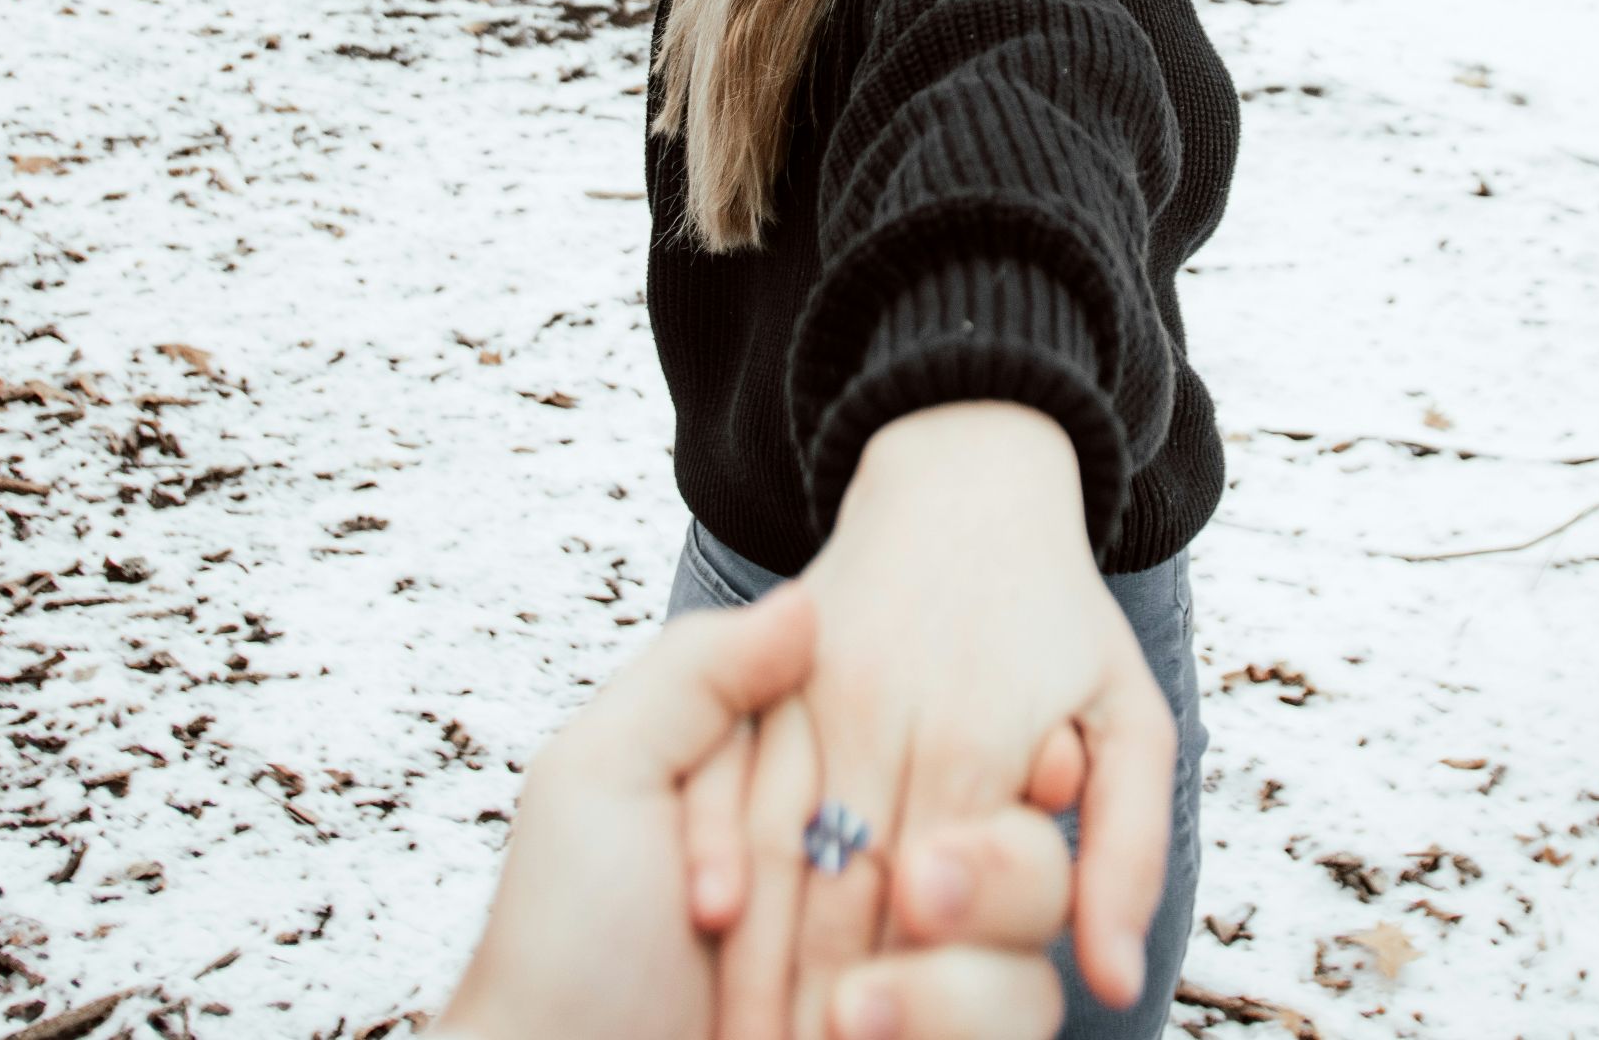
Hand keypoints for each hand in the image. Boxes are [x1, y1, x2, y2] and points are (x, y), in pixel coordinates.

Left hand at [436, 582, 1077, 1039]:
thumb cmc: (564, 953)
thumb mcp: (600, 782)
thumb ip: (700, 676)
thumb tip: (806, 602)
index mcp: (797, 805)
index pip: (929, 758)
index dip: (979, 761)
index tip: (1034, 766)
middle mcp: (865, 888)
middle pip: (1009, 849)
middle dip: (988, 875)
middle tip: (921, 896)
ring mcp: (899, 981)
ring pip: (1024, 949)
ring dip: (953, 981)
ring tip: (845, 1018)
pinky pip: (1005, 1025)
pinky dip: (954, 1027)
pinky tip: (864, 1035)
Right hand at [686, 402, 1177, 1039]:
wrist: (967, 481)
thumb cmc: (1059, 618)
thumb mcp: (1131, 719)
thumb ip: (1128, 848)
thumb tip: (1116, 977)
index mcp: (980, 743)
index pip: (931, 906)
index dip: (904, 1004)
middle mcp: (886, 718)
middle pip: (843, 890)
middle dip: (816, 1001)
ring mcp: (814, 693)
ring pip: (776, 844)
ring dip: (754, 951)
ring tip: (740, 1036)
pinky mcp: (766, 676)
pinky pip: (725, 774)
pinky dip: (710, 849)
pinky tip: (704, 923)